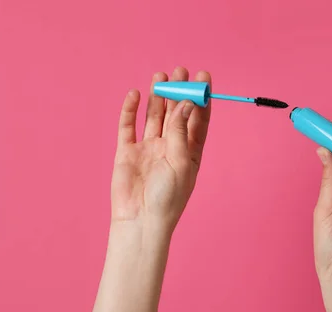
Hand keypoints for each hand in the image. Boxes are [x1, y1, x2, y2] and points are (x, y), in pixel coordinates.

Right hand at [110, 67, 211, 231]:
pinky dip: (130, 110)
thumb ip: (179, 132)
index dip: (201, 99)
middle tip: (181, 71)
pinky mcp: (127, 151)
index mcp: (189, 152)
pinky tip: (135, 94)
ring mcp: (148, 148)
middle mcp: (169, 147)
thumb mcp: (181, 162)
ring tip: (161, 75)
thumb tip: (184, 103)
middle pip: (175, 113)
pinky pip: (128, 127)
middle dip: (178, 91)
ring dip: (157, 96)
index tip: (204, 78)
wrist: (140, 220)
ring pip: (153, 116)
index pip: (197, 120)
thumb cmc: (167, 198)